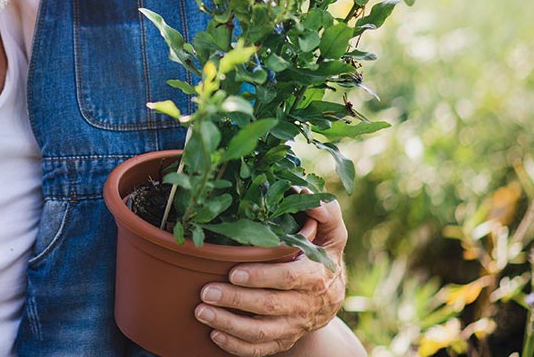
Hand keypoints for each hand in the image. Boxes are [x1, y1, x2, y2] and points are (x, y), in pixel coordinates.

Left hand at [193, 200, 348, 356]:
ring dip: (229, 324)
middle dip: (236, 300)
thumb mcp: (332, 232)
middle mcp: (305, 305)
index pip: (288, 279)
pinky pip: (260, 350)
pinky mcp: (283, 340)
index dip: (262, 276)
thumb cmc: (323, 254)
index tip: (233, 271)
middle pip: (269, 307)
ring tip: (201, 312)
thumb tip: (301, 192)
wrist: (331, 296)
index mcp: (317, 276)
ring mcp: (293, 326)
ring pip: (261, 332)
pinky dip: (236, 346)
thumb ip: (324, 212)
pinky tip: (214, 334)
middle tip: (206, 291)